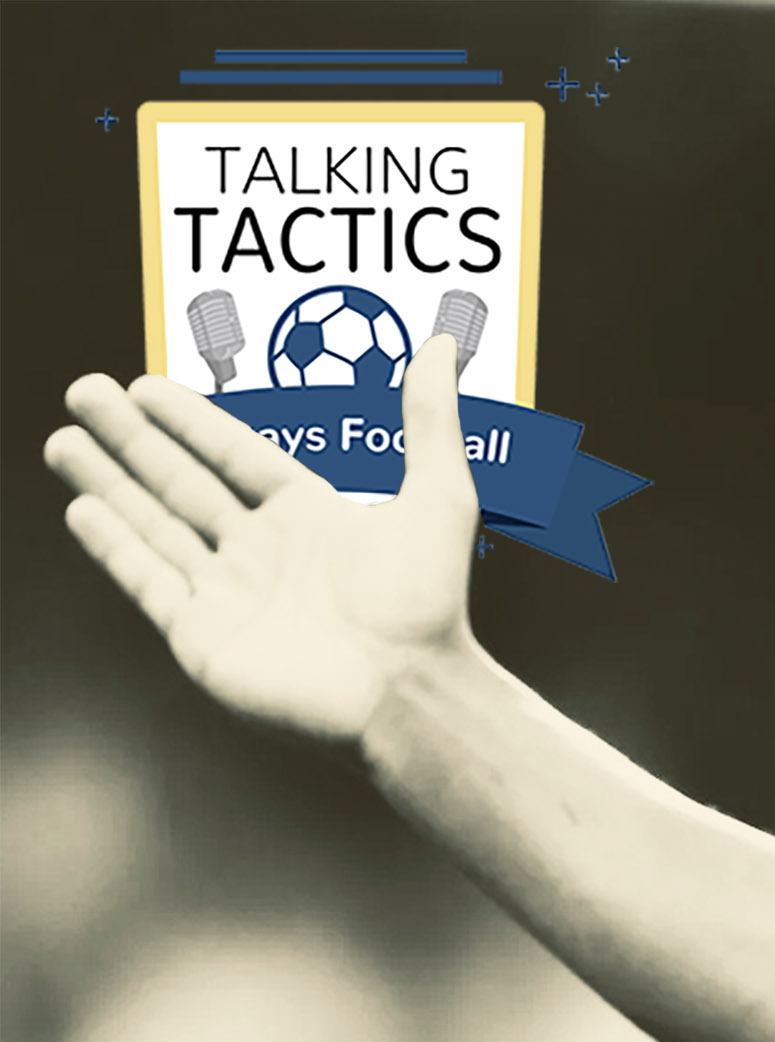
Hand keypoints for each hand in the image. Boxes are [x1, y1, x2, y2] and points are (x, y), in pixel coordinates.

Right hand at [45, 333, 482, 747]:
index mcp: (311, 520)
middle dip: (131, 441)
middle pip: (182, 485)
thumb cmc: (430, 608)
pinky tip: (84, 508)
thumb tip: (442, 344)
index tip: (144, 385)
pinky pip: (148, 584)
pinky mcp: (206, 640)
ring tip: (63, 442)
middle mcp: (265, 557)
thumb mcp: (439, 497)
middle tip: (84, 392)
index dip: (189, 421)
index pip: (234, 457)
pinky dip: (115, 547)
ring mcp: (232, 599)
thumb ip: (429, 420)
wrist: (411, 696)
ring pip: (155, 528)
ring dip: (109, 484)